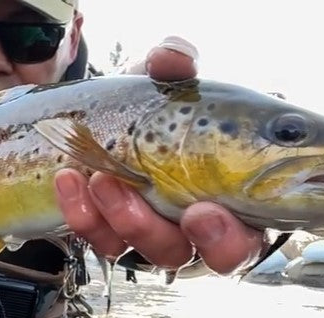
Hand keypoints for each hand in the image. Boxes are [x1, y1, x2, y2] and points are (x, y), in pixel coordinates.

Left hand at [54, 37, 263, 274]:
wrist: (90, 123)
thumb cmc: (144, 108)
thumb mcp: (158, 84)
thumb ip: (172, 67)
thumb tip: (172, 55)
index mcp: (232, 187)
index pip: (252, 227)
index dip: (237, 234)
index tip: (208, 212)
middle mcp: (202, 219)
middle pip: (220, 255)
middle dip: (209, 240)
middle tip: (191, 213)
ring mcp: (157, 231)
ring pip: (158, 250)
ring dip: (131, 219)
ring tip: (104, 180)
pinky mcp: (113, 235)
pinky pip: (103, 239)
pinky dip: (85, 213)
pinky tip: (70, 181)